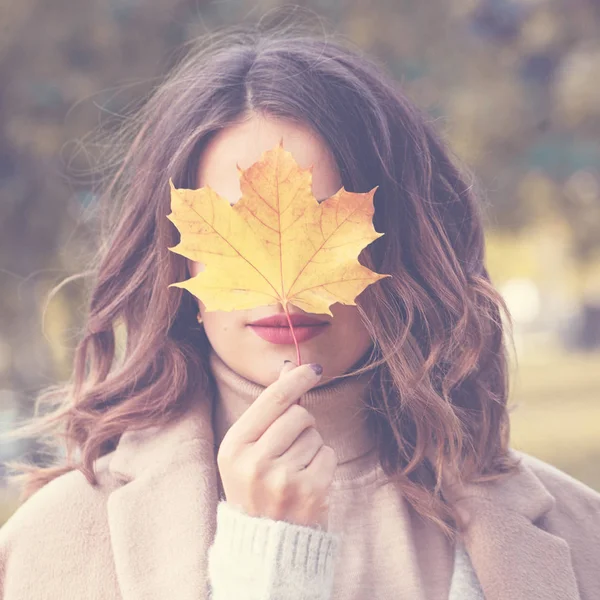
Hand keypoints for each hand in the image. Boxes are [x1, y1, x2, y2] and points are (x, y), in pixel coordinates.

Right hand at [216, 360, 336, 529]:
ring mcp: (282, 479)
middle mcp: (254, 462)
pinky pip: (328, 454)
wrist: (264, 547)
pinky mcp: (309, 493)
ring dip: (311, 446)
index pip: (272, 400)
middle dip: (302, 424)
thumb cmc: (256, 488)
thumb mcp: (247, 450)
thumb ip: (267, 409)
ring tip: (293, 471)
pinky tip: (307, 482)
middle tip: (289, 448)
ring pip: (315, 435)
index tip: (314, 368)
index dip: (296, 379)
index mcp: (233, 447)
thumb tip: (289, 368)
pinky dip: (323, 463)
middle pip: (298, 414)